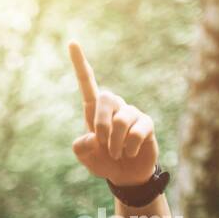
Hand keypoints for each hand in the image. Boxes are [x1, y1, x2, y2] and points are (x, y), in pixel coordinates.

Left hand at [68, 42, 156, 187]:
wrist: (125, 175)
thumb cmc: (103, 161)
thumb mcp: (85, 156)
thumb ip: (81, 147)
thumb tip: (93, 137)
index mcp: (94, 110)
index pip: (87, 82)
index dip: (80, 64)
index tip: (71, 42)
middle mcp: (114, 107)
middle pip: (106, 97)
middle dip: (101, 123)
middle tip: (101, 144)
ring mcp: (132, 113)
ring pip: (121, 120)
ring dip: (114, 143)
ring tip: (116, 154)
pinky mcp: (146, 124)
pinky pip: (137, 131)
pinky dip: (129, 147)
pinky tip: (129, 152)